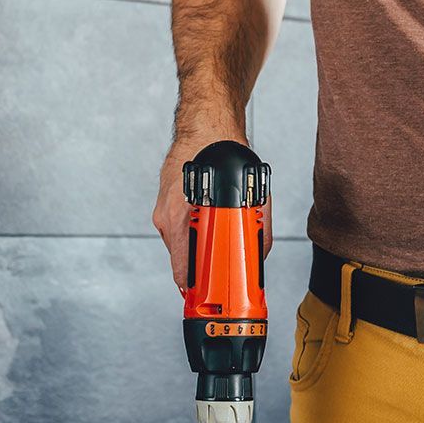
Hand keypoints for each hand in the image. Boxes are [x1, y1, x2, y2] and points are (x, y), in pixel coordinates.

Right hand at [153, 134, 271, 289]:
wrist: (206, 124)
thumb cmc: (220, 152)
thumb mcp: (250, 194)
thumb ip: (256, 227)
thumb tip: (259, 253)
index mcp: (178, 217)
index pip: (180, 268)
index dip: (195, 287)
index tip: (205, 298)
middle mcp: (166, 215)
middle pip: (183, 257)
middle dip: (203, 266)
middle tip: (222, 271)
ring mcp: (164, 208)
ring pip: (182, 242)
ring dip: (200, 244)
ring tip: (220, 239)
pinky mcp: (167, 201)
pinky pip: (181, 226)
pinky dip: (196, 228)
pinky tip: (210, 220)